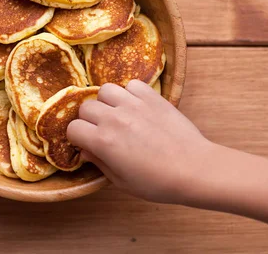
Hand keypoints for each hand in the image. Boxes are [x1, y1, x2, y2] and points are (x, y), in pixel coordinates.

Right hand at [67, 80, 213, 203]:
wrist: (194, 169)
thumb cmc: (158, 182)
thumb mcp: (122, 182)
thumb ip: (99, 163)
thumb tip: (86, 150)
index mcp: (103, 141)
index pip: (73, 128)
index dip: (78, 137)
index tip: (88, 143)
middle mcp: (114, 118)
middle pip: (86, 107)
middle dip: (90, 120)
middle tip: (103, 131)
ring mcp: (133, 104)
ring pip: (105, 90)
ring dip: (107, 102)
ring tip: (119, 114)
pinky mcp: (152, 96)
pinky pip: (131, 84)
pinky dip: (130, 93)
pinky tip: (137, 107)